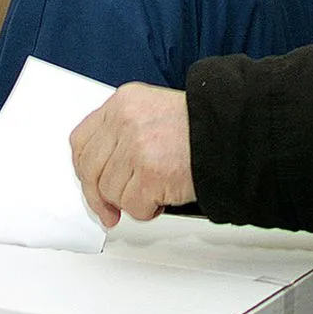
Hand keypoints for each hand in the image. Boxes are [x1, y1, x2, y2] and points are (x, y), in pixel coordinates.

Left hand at [70, 83, 195, 226]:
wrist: (231, 133)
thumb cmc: (200, 128)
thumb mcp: (154, 113)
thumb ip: (124, 133)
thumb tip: (102, 171)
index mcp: (124, 103)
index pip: (81, 141)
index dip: (84, 169)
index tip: (91, 183)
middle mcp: (126, 121)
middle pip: (90, 170)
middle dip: (100, 196)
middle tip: (111, 210)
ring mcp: (137, 147)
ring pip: (111, 192)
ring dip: (132, 200)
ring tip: (155, 190)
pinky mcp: (151, 174)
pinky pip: (134, 206)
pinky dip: (148, 209)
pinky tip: (164, 196)